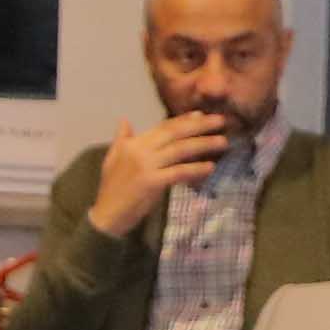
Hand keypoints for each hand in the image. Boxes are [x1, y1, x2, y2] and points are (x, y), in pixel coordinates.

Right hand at [84, 111, 230, 236]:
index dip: (183, 120)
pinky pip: (179, 172)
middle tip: (221, 120)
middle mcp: (139, 151)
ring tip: (223, 142)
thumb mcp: (112, 159)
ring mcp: (146, 166)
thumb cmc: (112, 189)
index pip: (162, 127)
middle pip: (174, 134)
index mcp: (132, 144)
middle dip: (199, 126)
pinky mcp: (152, 182)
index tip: (202, 115)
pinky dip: (196, 169)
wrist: (107, 215)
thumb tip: (124, 120)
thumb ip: (121, 139)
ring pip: (180, 151)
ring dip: (203, 145)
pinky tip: (210, 167)